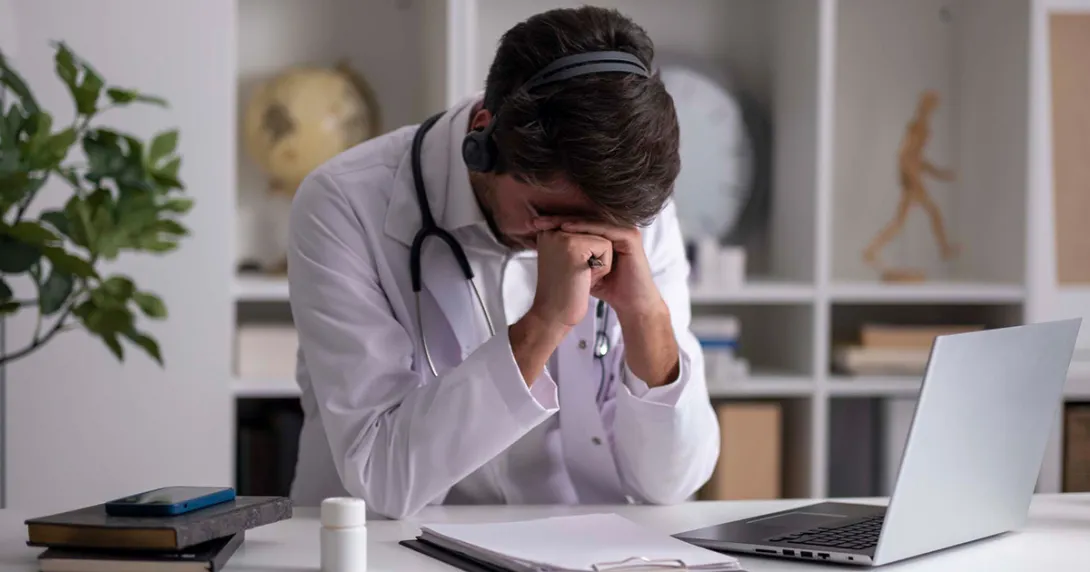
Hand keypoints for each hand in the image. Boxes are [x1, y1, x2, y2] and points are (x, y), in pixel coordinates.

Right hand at [528, 229, 612, 328]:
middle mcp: (553, 229)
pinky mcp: (574, 246)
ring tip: (579, 277)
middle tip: (575, 276)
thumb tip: (598, 232)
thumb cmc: (562, 293)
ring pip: (603, 240)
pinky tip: (584, 278)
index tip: (572, 271)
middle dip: (595, 258)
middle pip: (596, 233)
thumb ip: (576, 242)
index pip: (587, 229)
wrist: (552, 316)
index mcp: (549, 231)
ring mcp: (562, 236)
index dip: (590, 253)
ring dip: (599, 263)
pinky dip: (602, 268)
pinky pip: (606, 248)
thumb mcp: (566, 260)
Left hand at [534, 216, 678, 387]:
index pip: (578, 222)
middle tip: (536, 222)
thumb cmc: (607, 288)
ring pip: (592, 220)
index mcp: (605, 234)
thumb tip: (543, 245)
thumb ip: (569, 255)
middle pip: (583, 218)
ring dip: (568, 220)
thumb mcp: (581, 268)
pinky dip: (585, 228)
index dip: (555, 223)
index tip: (533, 226)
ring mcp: (624, 230)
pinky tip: (567, 229)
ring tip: (548, 224)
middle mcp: (615, 229)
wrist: (631, 304)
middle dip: (558, 219)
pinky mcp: (630, 236)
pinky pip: (604, 228)